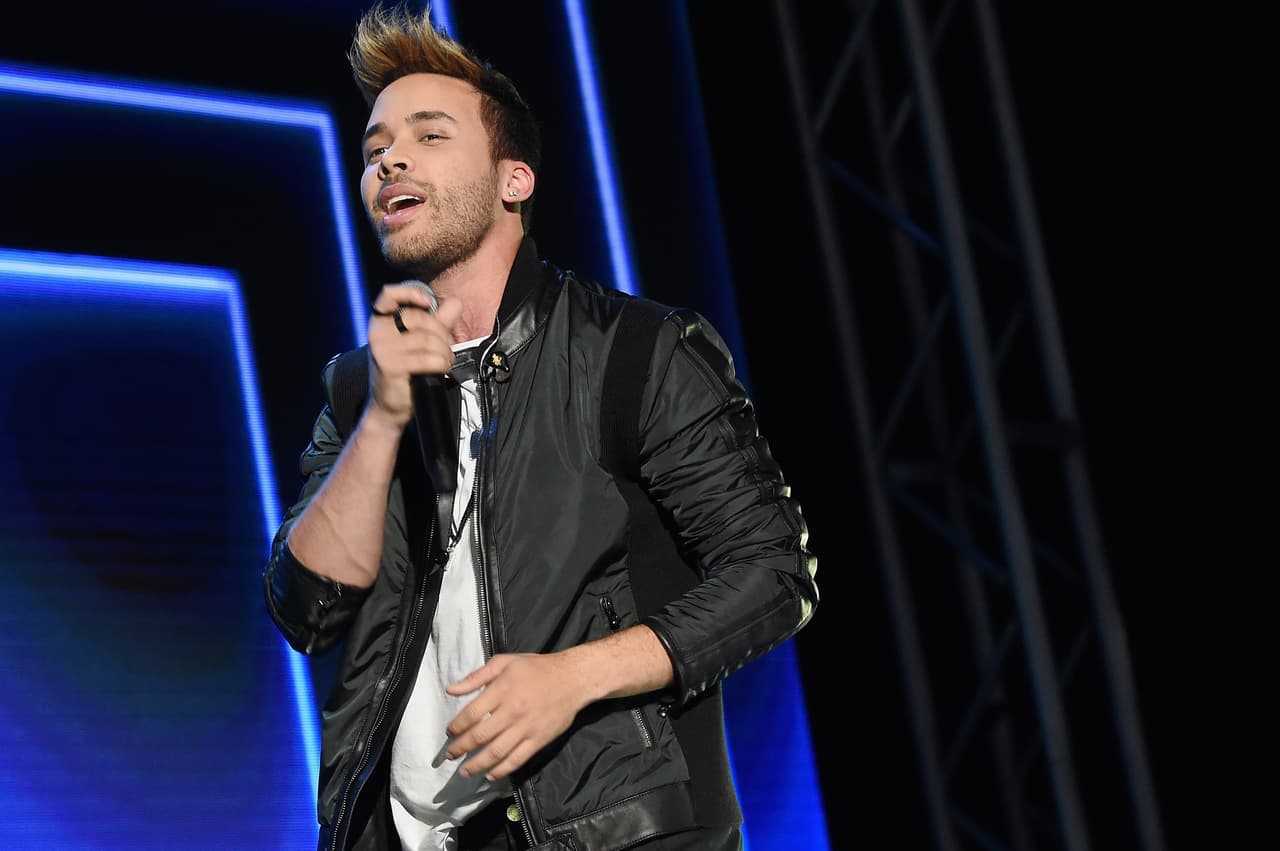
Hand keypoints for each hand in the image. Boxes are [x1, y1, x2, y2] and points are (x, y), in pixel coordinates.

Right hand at [366, 283, 463, 426]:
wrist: (389, 407)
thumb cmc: (404, 373)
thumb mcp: (421, 343)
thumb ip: (438, 321)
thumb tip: (455, 302)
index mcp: (381, 322)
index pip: (389, 295)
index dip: (410, 292)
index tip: (427, 302)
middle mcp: (377, 332)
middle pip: (420, 318)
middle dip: (441, 333)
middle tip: (444, 348)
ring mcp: (382, 348)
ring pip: (427, 340)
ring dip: (444, 352)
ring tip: (443, 361)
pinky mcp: (390, 366)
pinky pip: (427, 358)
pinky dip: (441, 363)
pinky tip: (440, 369)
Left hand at [444, 652, 590, 780]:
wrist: (572, 679)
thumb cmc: (536, 668)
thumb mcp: (505, 662)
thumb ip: (477, 676)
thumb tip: (451, 690)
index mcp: (501, 690)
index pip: (471, 714)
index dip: (457, 726)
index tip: (449, 732)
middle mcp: (512, 711)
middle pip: (480, 736)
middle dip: (461, 748)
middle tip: (450, 755)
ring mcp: (526, 728)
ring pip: (496, 752)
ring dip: (477, 765)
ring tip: (464, 771)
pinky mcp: (539, 740)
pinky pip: (517, 759)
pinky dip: (502, 770)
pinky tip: (490, 774)